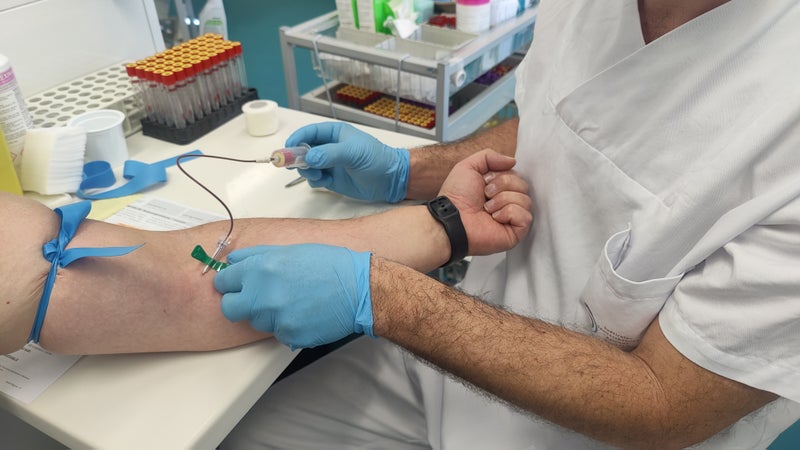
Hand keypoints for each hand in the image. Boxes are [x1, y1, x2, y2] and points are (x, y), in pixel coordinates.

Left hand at [214, 244, 373, 349]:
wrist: (360, 289)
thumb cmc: (330, 266)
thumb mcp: (290, 250)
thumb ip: (256, 256)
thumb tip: (232, 261)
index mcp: (261, 268)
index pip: (223, 282)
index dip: (230, 283)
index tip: (237, 285)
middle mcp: (263, 295)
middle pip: (230, 308)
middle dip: (240, 303)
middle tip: (258, 298)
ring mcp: (276, 318)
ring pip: (257, 322)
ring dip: (268, 314)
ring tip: (293, 301)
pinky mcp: (289, 336)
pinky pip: (278, 334)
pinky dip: (288, 326)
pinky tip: (305, 313)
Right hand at [286, 122, 408, 202]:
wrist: (390, 180)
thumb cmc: (376, 159)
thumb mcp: (354, 153)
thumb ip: (330, 154)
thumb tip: (309, 157)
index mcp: (335, 133)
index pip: (310, 132)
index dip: (297, 139)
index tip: (288, 149)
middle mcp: (329, 147)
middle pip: (304, 149)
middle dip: (298, 158)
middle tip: (299, 166)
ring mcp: (329, 163)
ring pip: (307, 165)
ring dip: (307, 171)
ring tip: (319, 175)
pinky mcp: (331, 179)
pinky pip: (314, 179)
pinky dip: (314, 181)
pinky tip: (325, 182)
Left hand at [439, 149, 531, 254]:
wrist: (452, 218)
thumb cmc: (456, 197)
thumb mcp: (468, 166)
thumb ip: (489, 156)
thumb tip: (513, 161)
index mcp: (499, 188)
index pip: (517, 175)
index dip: (502, 175)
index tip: (484, 181)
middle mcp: (507, 202)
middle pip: (524, 185)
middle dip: (503, 185)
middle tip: (485, 195)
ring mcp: (512, 218)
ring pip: (526, 200)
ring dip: (503, 200)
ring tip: (487, 209)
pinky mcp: (516, 233)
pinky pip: (526, 217)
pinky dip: (509, 213)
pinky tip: (495, 219)